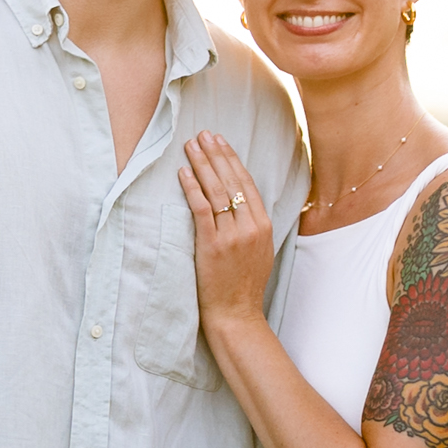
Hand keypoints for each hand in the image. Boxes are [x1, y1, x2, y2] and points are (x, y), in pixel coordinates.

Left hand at [177, 130, 275, 328]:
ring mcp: (232, 236)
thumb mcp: (260, 250)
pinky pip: (201, 210)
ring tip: (190, 145)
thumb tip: (240, 201)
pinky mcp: (212, 245)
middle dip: (216, 154)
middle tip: (203, 134)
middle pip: (231, 181)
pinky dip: (192, 188)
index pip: (246, 183)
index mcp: (264, 225)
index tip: (220, 141)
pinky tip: (183, 172)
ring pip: (216, 191)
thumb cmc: (244, 284)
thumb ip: (253, 225)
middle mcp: (250, 226)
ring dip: (201, 164)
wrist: (237, 313)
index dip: (231, 159)